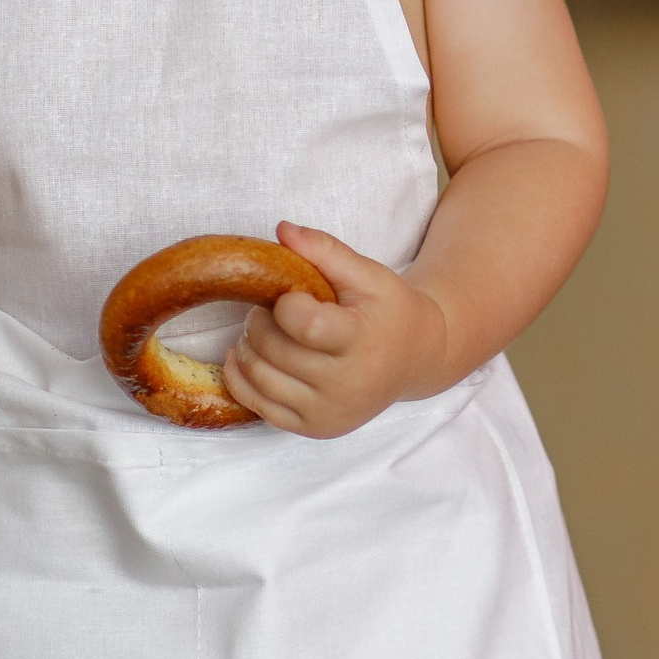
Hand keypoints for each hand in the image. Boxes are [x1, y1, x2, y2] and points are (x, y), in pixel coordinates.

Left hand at [221, 224, 452, 437]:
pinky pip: (258, 407)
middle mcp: (346, 385)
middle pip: (274, 351)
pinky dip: (241, 379)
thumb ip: (325, 250)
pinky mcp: (314, 428)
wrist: (416, 359)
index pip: (303, 325)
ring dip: (248, 348)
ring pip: (259, 379)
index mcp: (361, 342)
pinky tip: (247, 356)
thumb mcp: (368, 274)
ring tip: (263, 330)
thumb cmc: (389, 312)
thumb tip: (281, 230)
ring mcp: (329, 411)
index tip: (293, 295)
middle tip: (270, 309)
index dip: (285, 304)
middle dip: (261, 322)